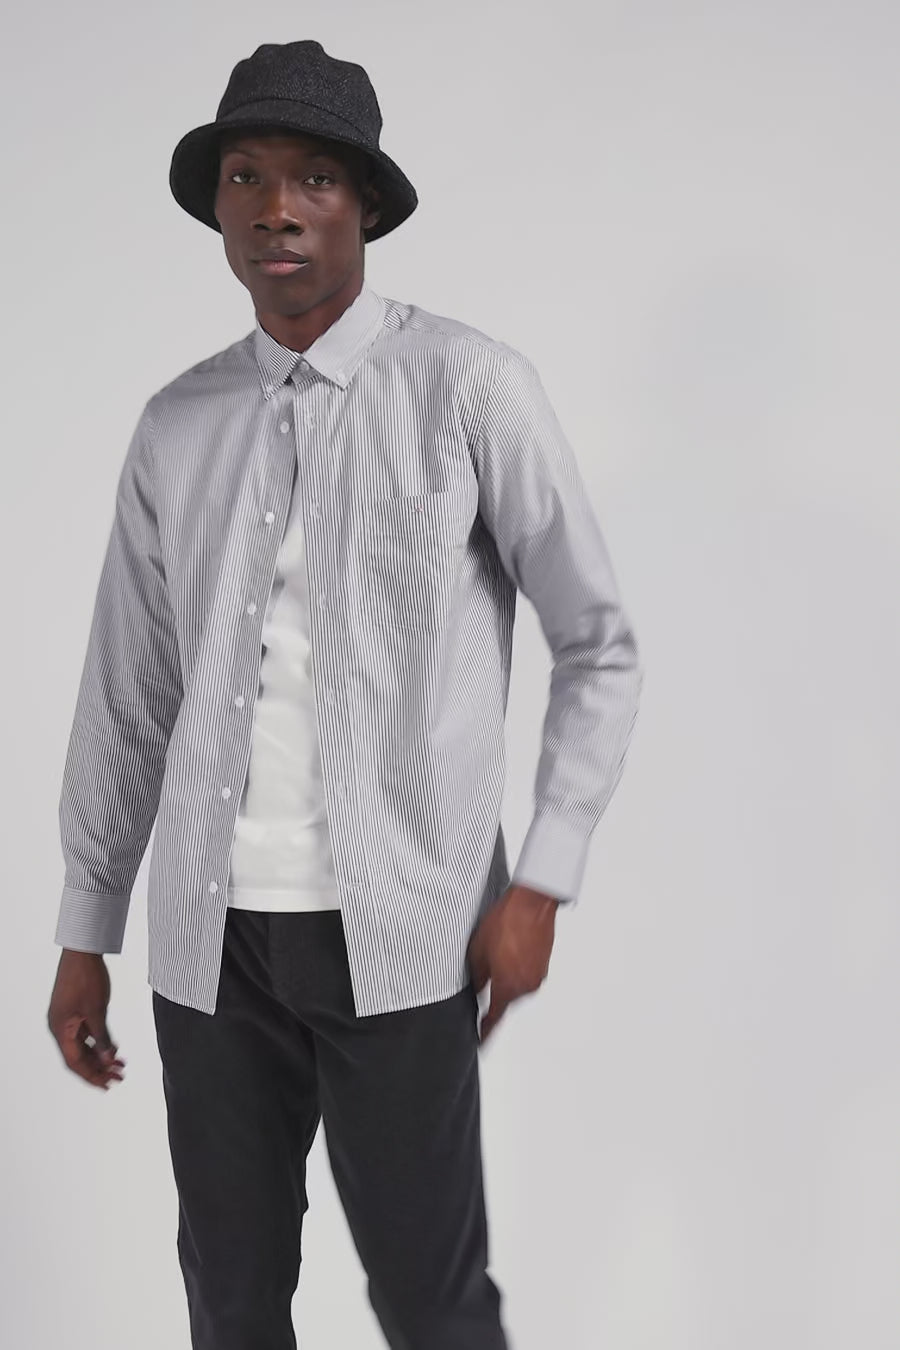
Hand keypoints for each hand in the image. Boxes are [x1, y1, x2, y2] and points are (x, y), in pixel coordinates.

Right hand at [47, 950, 126, 1089]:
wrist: (82, 951)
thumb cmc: (87, 978)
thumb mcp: (97, 1010)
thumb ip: (102, 1036)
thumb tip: (108, 1058)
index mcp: (60, 1030)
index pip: (75, 1063)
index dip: (91, 1076)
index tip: (107, 1085)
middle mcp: (60, 1027)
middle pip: (78, 1056)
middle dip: (99, 1068)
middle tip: (119, 1077)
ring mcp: (66, 1019)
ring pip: (83, 1045)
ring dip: (101, 1056)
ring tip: (121, 1065)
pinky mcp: (74, 1010)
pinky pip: (86, 1033)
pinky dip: (99, 1041)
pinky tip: (115, 1048)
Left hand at [466, 884, 559, 1044]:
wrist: (532, 902)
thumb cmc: (506, 921)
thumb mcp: (478, 950)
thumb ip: (477, 978)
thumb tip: (476, 991)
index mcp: (507, 987)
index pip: (494, 1019)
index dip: (486, 1031)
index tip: (481, 1040)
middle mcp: (525, 987)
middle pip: (505, 1000)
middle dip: (494, 990)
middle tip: (486, 968)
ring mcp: (537, 976)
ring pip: (516, 986)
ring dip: (506, 976)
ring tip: (498, 951)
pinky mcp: (544, 965)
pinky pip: (526, 974)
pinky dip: (517, 967)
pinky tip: (509, 948)